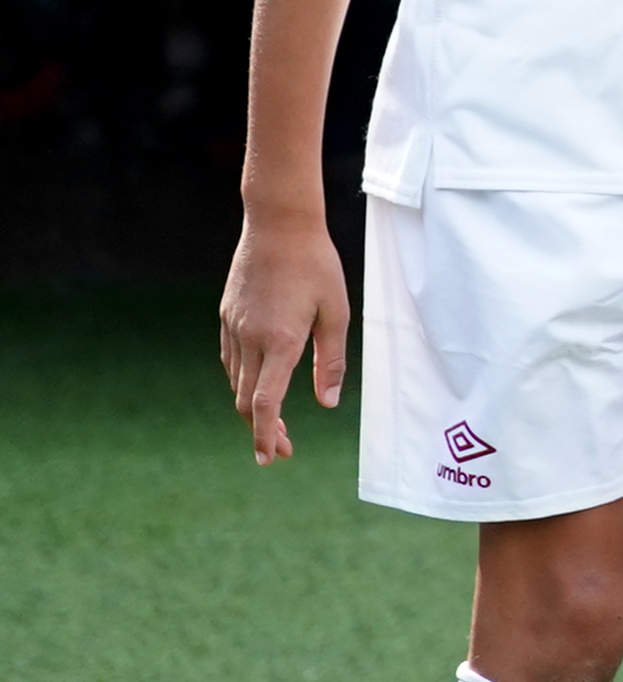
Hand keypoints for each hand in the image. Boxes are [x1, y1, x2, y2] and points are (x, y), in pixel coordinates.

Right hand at [220, 205, 350, 465]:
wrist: (278, 225)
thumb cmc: (317, 266)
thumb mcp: (337, 313)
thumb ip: (331, 361)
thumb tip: (327, 404)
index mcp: (280, 340)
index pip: (266, 402)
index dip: (267, 434)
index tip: (272, 456)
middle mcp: (250, 338)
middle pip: (248, 399)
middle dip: (264, 430)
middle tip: (283, 450)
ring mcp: (233, 327)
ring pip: (237, 381)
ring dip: (253, 407)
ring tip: (275, 424)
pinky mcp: (226, 316)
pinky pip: (231, 360)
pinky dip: (243, 381)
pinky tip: (258, 386)